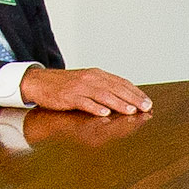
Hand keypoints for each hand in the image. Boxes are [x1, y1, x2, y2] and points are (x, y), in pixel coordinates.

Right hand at [22, 66, 151, 116]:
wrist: (40, 82)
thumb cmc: (65, 85)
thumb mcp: (87, 82)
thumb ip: (104, 88)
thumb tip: (125, 97)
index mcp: (97, 75)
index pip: (121, 83)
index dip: (136, 92)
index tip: (148, 102)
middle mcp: (91, 79)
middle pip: (115, 88)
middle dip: (132, 98)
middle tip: (146, 108)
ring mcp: (79, 87)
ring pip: (103, 95)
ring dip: (118, 103)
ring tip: (130, 111)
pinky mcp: (69, 97)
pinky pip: (84, 102)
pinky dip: (95, 107)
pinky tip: (105, 113)